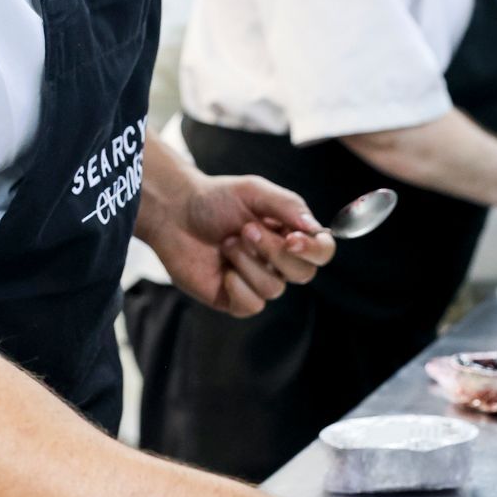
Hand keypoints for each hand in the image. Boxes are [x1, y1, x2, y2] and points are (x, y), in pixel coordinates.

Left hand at [147, 172, 335, 315]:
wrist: (174, 213)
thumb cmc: (216, 199)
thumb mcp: (254, 191)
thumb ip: (287, 205)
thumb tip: (315, 228)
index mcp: (290, 233)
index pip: (322, 251)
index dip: (314, 250)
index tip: (292, 239)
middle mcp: (278, 260)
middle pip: (303, 273)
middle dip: (274, 252)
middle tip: (246, 229)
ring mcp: (258, 281)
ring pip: (274, 288)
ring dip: (248, 263)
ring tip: (226, 243)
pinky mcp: (236, 299)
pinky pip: (253, 305)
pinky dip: (238, 285)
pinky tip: (223, 269)